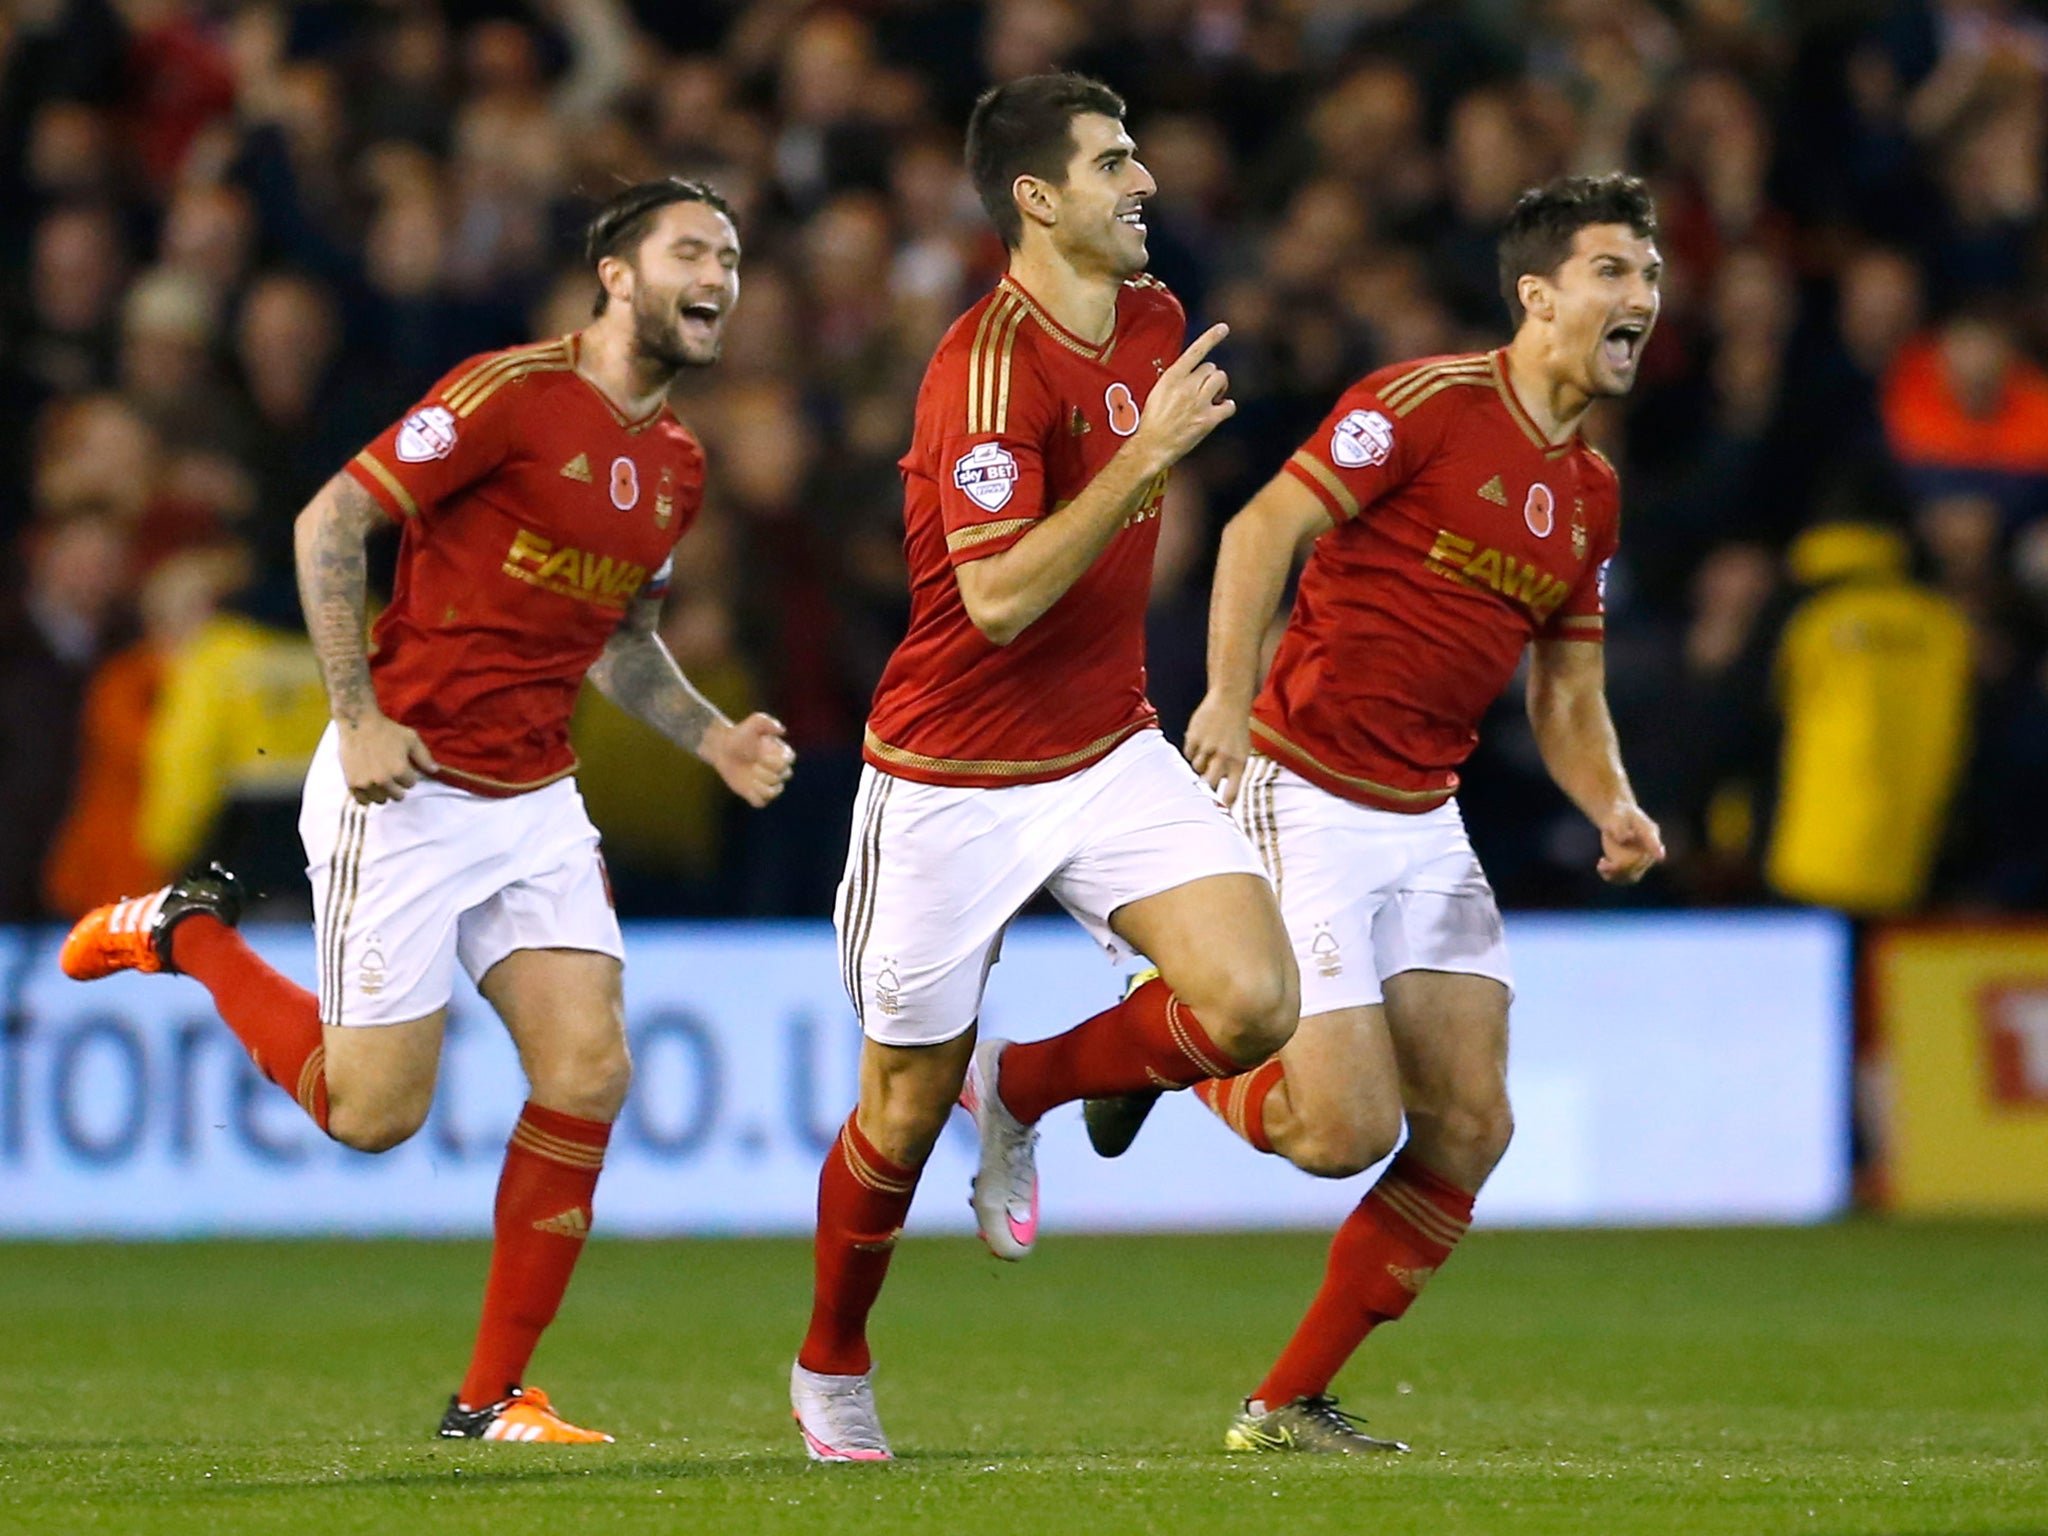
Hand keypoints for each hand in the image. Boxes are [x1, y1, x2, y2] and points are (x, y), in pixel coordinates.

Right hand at [337, 711, 438, 803]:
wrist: (357, 723)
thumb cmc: (386, 730)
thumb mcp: (411, 739)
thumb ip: (424, 757)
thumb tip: (435, 771)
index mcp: (400, 771)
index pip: (411, 784)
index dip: (408, 775)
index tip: (403, 767)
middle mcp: (383, 781)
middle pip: (397, 796)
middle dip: (397, 786)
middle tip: (391, 774)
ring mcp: (367, 784)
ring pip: (381, 800)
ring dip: (383, 792)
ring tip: (380, 780)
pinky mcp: (353, 784)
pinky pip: (363, 801)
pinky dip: (367, 796)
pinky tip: (369, 786)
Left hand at [703, 712, 795, 807]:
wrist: (723, 747)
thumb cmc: (740, 733)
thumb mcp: (755, 722)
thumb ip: (768, 722)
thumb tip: (782, 731)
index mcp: (781, 755)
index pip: (788, 762)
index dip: (775, 761)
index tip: (761, 754)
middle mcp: (777, 770)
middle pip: (782, 777)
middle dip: (766, 771)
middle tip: (752, 764)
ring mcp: (766, 783)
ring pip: (773, 792)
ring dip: (761, 785)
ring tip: (749, 777)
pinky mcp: (754, 793)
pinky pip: (760, 803)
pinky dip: (755, 797)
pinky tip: (746, 787)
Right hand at [1129, 323, 1235, 473]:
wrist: (1150, 446)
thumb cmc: (1152, 421)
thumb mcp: (1158, 392)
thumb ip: (1176, 380)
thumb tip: (1194, 374)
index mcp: (1172, 377)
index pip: (1195, 351)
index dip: (1211, 337)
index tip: (1224, 327)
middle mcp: (1186, 386)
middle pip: (1211, 368)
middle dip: (1210, 377)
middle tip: (1204, 391)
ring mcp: (1198, 402)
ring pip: (1221, 380)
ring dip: (1219, 387)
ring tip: (1211, 399)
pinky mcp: (1208, 420)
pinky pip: (1229, 405)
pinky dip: (1227, 407)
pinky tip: (1218, 411)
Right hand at [1184, 691, 1251, 806]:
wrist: (1230, 700)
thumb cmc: (1237, 729)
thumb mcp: (1242, 751)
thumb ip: (1232, 771)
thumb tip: (1219, 796)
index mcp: (1239, 762)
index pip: (1231, 792)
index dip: (1223, 806)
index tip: (1218, 813)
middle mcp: (1223, 756)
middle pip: (1208, 784)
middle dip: (1204, 790)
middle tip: (1201, 792)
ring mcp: (1207, 747)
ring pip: (1196, 769)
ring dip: (1198, 767)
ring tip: (1205, 756)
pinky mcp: (1194, 738)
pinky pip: (1188, 755)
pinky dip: (1192, 753)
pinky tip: (1199, 743)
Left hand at [1596, 803, 1664, 884]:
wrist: (1617, 821)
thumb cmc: (1619, 816)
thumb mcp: (1617, 817)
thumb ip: (1620, 828)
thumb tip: (1624, 839)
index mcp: (1650, 834)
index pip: (1653, 843)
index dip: (1656, 849)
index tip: (1660, 856)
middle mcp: (1648, 851)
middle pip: (1639, 865)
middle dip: (1622, 867)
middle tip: (1603, 863)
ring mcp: (1641, 862)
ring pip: (1632, 877)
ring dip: (1616, 875)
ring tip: (1601, 865)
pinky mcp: (1631, 868)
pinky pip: (1623, 879)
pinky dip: (1611, 877)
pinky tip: (1601, 866)